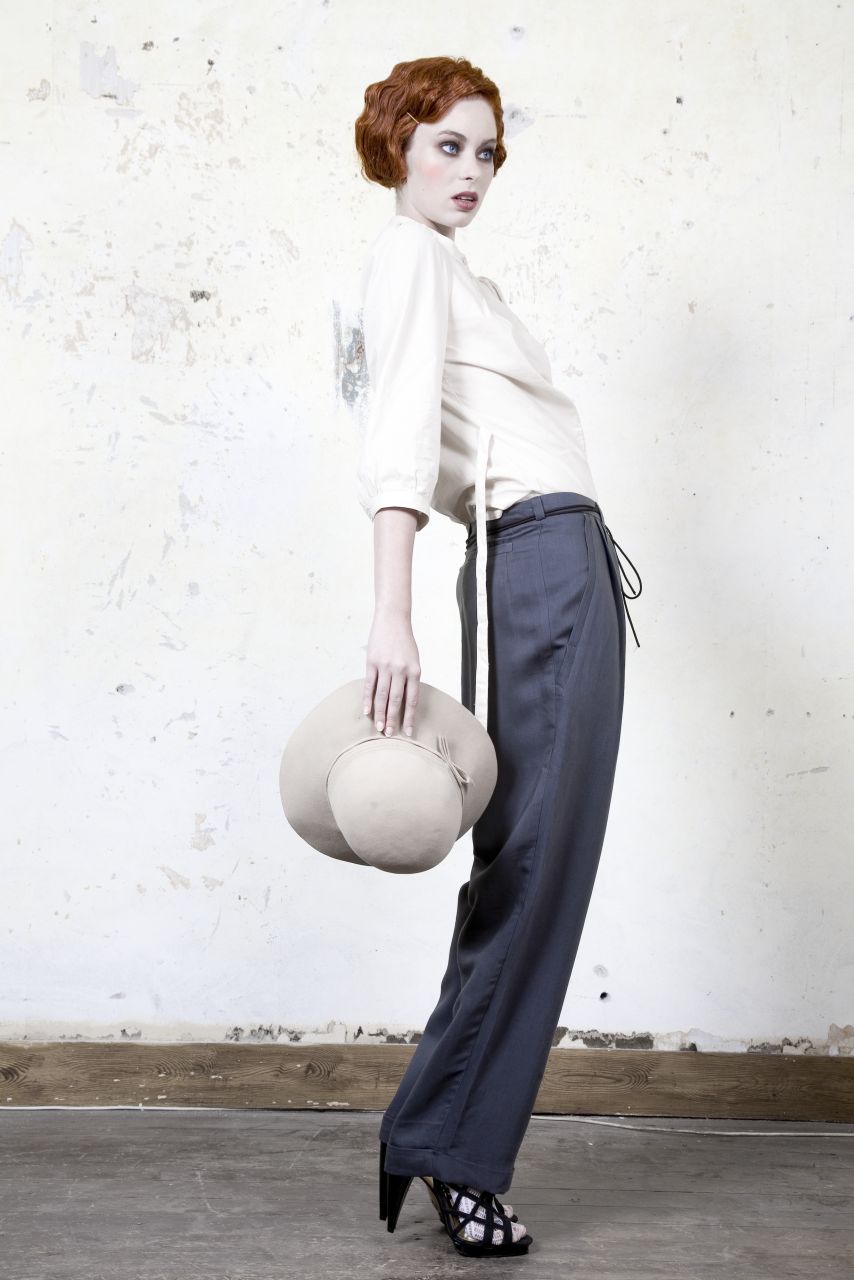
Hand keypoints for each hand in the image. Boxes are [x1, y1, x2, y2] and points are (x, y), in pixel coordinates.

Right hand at [363, 611, 420, 736]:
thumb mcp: (414, 660)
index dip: (409, 717)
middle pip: (396, 700)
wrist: (393, 619)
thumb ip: (410, 679)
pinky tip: (366, 711)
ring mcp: (385, 667)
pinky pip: (369, 685)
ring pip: (382, 695)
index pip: (412, 700)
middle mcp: (400, 670)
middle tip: (390, 734)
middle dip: (393, 719)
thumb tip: (404, 700)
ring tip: (379, 728)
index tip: (407, 731)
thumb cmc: (405, 641)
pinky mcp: (372, 663)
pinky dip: (367, 699)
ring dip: (380, 713)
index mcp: (414, 671)